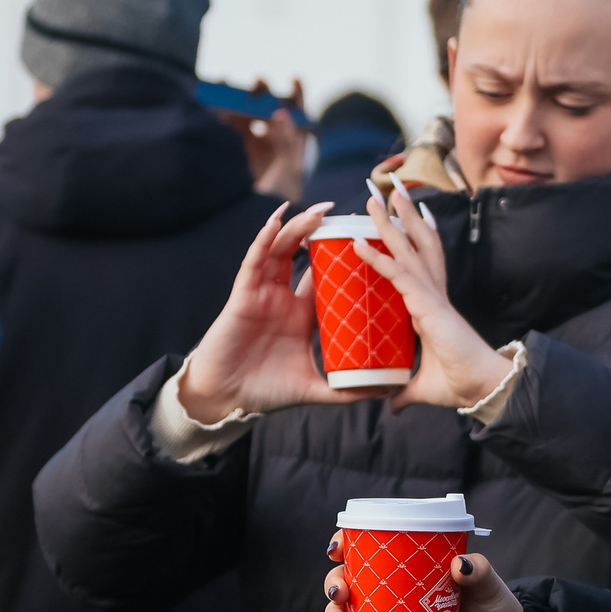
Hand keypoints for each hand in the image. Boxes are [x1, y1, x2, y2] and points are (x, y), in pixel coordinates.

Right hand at [179, 203, 382, 419]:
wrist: (227, 400)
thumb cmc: (266, 391)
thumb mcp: (315, 389)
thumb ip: (346, 390)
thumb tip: (384, 393)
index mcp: (301, 314)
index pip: (325, 278)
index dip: (340, 258)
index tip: (364, 241)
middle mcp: (282, 298)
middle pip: (302, 255)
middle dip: (319, 232)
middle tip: (344, 213)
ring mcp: (261, 293)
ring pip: (280, 250)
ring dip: (297, 228)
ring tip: (318, 211)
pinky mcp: (242, 295)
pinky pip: (254, 261)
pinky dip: (264, 239)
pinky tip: (277, 221)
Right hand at [218, 78, 309, 200]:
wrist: (255, 218)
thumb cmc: (279, 199)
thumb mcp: (288, 170)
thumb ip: (287, 140)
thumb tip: (282, 113)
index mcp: (290, 146)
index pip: (296, 117)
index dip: (296, 97)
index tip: (294, 79)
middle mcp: (272, 144)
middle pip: (268, 111)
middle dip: (262, 94)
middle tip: (257, 81)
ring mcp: (252, 148)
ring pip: (246, 117)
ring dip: (238, 100)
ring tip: (228, 85)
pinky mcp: (234, 153)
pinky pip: (228, 129)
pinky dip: (221, 114)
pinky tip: (214, 104)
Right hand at [324, 535, 525, 611]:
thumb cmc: (494, 610)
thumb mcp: (489, 586)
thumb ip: (480, 572)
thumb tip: (460, 565)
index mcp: (411, 567)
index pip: (370, 549)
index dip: (346, 545)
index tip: (338, 548)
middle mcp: (394, 592)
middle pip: (350, 581)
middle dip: (334, 583)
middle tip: (341, 592)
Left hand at [352, 185, 515, 412]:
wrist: (481, 388)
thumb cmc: (461, 384)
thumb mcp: (421, 386)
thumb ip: (404, 391)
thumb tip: (391, 405)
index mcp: (432, 307)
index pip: (419, 264)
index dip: (411, 240)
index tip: (400, 219)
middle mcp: (433, 294)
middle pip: (416, 244)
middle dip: (401, 216)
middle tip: (386, 189)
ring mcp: (431, 296)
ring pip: (409, 249)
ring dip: (390, 222)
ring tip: (376, 196)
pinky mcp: (427, 305)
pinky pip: (398, 274)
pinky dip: (377, 258)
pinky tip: (358, 243)